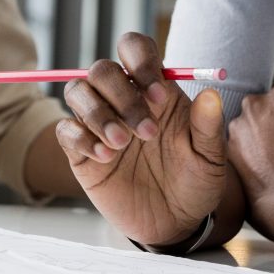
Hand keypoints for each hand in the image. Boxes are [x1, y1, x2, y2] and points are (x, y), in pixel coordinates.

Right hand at [55, 32, 227, 246]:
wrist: (174, 224)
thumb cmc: (194, 184)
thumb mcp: (210, 158)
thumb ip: (208, 126)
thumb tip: (209, 93)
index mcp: (154, 90)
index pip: (134, 49)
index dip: (141, 62)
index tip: (158, 96)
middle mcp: (122, 100)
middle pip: (102, 69)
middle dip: (121, 95)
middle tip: (146, 133)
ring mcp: (98, 124)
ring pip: (77, 91)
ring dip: (97, 113)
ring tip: (121, 145)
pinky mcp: (80, 151)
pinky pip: (64, 129)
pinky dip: (81, 138)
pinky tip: (104, 158)